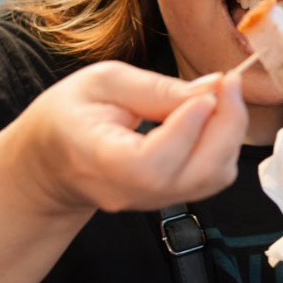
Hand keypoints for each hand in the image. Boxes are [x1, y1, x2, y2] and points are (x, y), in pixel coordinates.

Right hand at [11, 61, 247, 216]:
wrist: (52, 162)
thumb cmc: (69, 116)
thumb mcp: (101, 82)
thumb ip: (155, 87)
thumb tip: (211, 88)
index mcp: (99, 160)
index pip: (152, 162)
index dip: (188, 127)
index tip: (209, 91)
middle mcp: (131, 190)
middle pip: (196, 174)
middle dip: (226, 124)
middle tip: (229, 83)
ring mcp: (154, 201)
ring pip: (213, 177)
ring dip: (230, 133)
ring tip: (222, 95)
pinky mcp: (173, 197)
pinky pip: (213, 177)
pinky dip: (225, 145)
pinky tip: (216, 116)